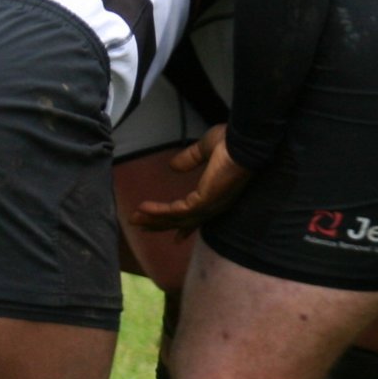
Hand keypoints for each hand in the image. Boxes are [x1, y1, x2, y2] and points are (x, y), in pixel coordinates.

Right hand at [131, 125, 251, 230]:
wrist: (243, 141)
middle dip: (161, 224)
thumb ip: (190, 158)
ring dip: (154, 219)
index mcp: (217, 195)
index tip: (176, 237)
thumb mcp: (206, 149)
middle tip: (142, 227)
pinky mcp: (203, 203)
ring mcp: (209, 206)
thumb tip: (174, 167)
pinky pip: (176, 211)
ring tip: (135, 218)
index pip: (198, 216)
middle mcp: (214, 206)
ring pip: (177, 218)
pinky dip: (158, 211)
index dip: (185, 227)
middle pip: (183, 221)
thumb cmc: (232, 143)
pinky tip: (144, 208)